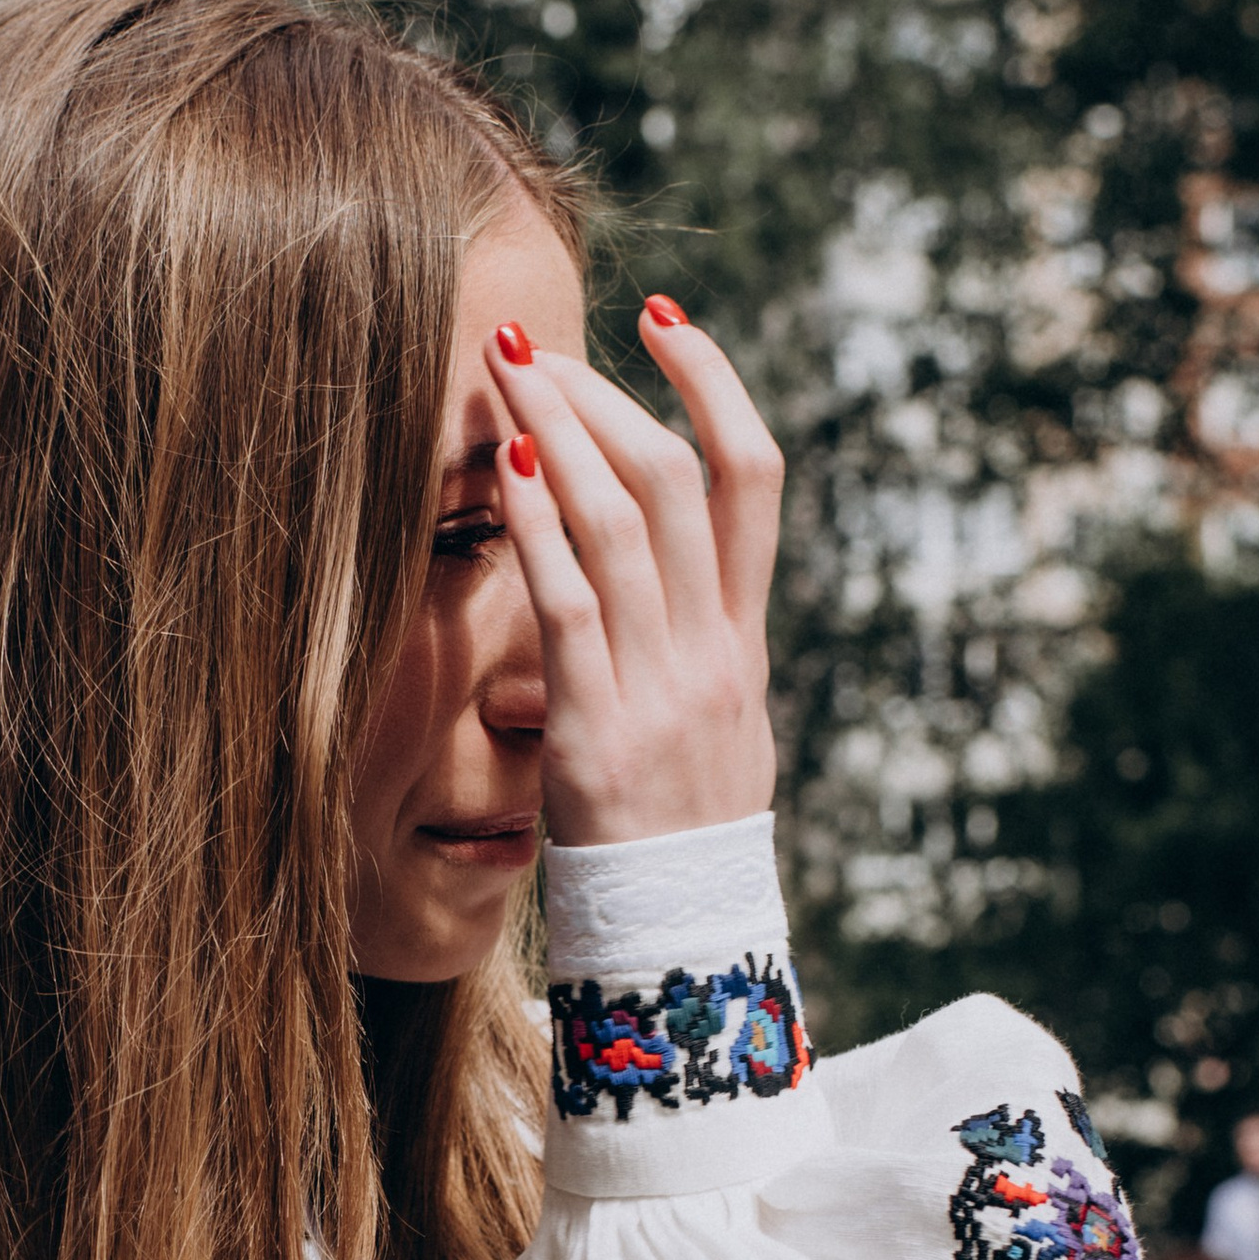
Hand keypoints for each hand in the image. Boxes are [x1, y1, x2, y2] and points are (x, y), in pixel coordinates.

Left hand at [488, 302, 780, 846]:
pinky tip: (510, 473)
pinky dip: (543, 529)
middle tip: (537, 346)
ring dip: (561, 434)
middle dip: (604, 396)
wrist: (681, 940)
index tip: (664, 319)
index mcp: (742, 640)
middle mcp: (713, 649)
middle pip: (675, 480)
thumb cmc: (680, 836)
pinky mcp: (601, 729)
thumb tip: (668, 574)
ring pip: (624, 524)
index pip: (751, 479)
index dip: (713, 385)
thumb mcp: (717, 730)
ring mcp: (663, 686)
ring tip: (507, 372)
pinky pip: (573, 605)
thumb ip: (698, 645)